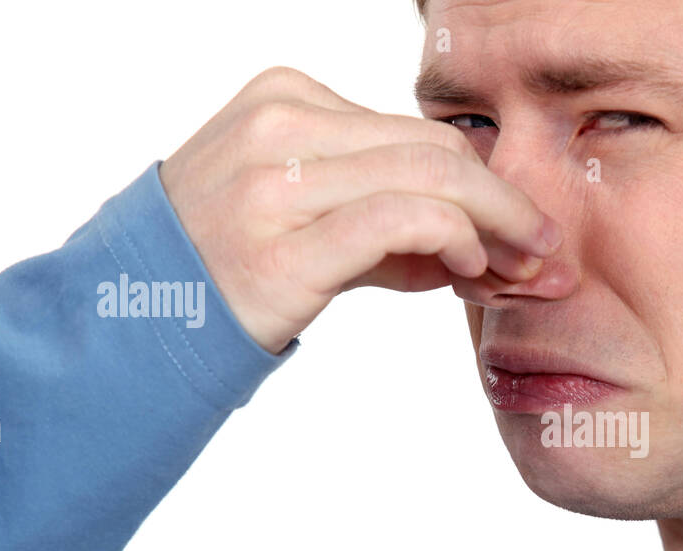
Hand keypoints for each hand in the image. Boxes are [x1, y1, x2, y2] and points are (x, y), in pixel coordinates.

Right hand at [158, 67, 560, 353]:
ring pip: (429, 177)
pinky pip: (401, 220)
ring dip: (496, 224)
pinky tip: (473, 269)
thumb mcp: (307, 221)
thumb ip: (391, 225)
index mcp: (285, 98)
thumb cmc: (225, 269)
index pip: (417, 133)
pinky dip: (455, 240)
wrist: (137, 320)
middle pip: (434, 148)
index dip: (484, 184)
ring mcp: (278, 179)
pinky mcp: (287, 241)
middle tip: (546, 252)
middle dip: (506, 203)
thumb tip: (480, 247)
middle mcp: (281, 123)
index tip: (524, 232)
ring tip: (523, 267)